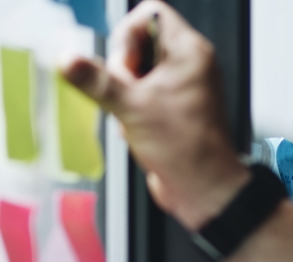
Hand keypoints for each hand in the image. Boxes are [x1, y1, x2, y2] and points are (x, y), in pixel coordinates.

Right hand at [60, 1, 248, 229]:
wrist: (204, 192)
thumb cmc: (187, 150)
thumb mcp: (132, 107)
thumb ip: (96, 80)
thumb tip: (67, 59)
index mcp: (190, 53)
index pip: (151, 11)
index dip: (128, 34)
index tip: (126, 66)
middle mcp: (190, 67)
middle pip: (138, 45)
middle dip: (124, 73)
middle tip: (129, 96)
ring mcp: (182, 91)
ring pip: (136, 76)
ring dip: (126, 98)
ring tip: (136, 120)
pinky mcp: (174, 113)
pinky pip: (142, 100)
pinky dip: (133, 115)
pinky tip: (139, 134)